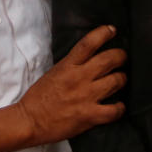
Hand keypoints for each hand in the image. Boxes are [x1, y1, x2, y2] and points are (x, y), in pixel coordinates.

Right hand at [17, 25, 126, 146]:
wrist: (29, 122)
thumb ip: (71, 65)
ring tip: (120, 80)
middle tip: (122, 58)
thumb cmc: (38, 98)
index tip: (112, 30)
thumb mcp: (53, 73)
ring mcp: (85, 97)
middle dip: (120, 56)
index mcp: (67, 66)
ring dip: (122, 79)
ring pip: (116, 81)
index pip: (89, 43)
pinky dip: (120, 108)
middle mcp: (79, 78)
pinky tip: (119, 106)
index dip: (103, 33)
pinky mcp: (88, 115)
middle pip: (109, 60)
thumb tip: (88, 59)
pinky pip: (113, 110)